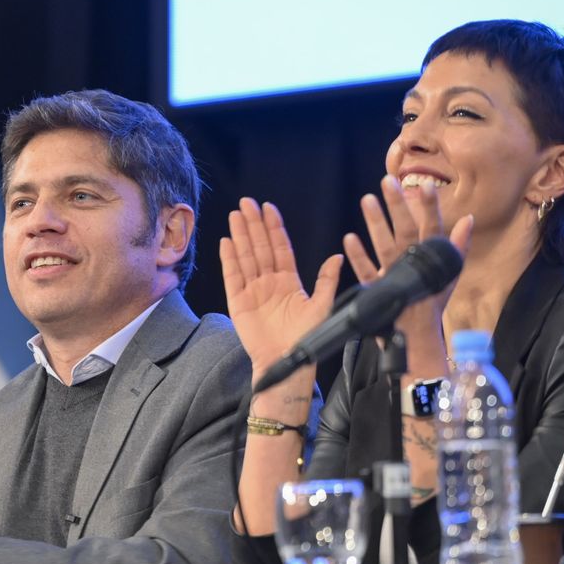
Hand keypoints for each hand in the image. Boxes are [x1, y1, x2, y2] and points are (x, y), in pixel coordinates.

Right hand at [220, 198, 343, 380]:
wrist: (287, 361)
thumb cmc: (306, 338)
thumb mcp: (322, 306)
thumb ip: (326, 281)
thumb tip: (337, 257)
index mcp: (289, 281)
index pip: (280, 248)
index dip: (274, 228)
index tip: (269, 208)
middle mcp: (269, 282)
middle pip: (259, 247)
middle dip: (254, 224)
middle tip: (247, 202)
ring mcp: (252, 290)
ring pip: (245, 256)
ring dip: (240, 235)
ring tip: (235, 215)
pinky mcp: (238, 301)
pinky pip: (232, 276)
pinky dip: (229, 259)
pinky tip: (226, 241)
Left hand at [343, 176, 472, 368]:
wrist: (418, 335)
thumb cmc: (431, 300)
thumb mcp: (449, 273)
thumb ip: (458, 245)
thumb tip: (468, 219)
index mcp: (431, 259)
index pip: (432, 228)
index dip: (430, 207)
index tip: (426, 184)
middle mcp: (413, 264)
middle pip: (405, 231)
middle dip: (397, 206)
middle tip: (386, 181)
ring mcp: (395, 277)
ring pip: (385, 246)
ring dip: (375, 223)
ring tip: (366, 199)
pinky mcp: (379, 290)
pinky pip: (367, 272)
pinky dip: (358, 256)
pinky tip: (349, 238)